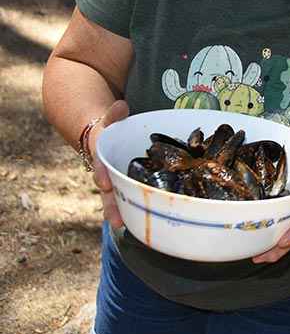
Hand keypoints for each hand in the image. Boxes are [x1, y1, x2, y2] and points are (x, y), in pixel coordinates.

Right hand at [89, 100, 129, 228]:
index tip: (103, 183)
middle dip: (111, 205)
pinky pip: (131, 198)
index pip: (100, 165)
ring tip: (127, 227)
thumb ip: (114, 115)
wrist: (101, 136)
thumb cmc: (109, 128)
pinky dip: (135, 208)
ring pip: (118, 199)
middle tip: (116, 221)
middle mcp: (106, 173)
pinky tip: (145, 222)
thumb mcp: (110, 120)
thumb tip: (121, 106)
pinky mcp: (128, 186)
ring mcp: (116, 182)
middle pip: (107, 192)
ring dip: (122, 212)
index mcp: (101, 156)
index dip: (102, 174)